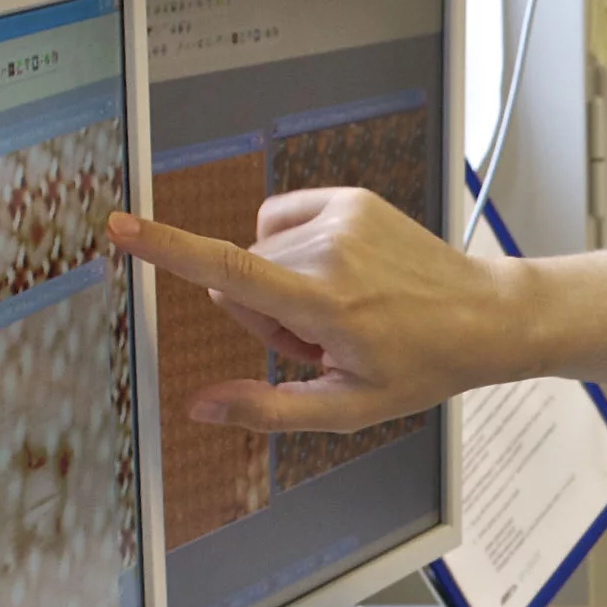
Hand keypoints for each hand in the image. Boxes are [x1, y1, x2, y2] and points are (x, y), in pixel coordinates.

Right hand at [108, 187, 531, 430]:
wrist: (486, 315)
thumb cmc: (420, 367)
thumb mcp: (348, 409)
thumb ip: (268, 409)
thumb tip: (200, 408)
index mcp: (325, 304)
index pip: (229, 272)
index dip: (167, 250)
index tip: (120, 226)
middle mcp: (330, 252)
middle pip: (241, 280)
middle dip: (265, 313)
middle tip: (325, 339)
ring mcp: (343, 217)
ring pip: (261, 250)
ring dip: (285, 282)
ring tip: (342, 308)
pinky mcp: (351, 197)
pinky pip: (281, 219)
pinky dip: (296, 247)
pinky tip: (340, 273)